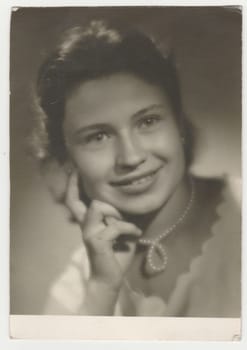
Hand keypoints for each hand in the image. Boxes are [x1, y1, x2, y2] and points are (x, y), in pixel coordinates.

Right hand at [64, 171, 141, 289]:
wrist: (111, 278)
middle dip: (103, 199)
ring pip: (98, 207)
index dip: (73, 185)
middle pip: (84, 200)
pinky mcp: (96, 242)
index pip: (75, 201)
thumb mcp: (121, 230)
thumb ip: (121, 215)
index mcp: (89, 222)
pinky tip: (136, 235)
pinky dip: (129, 229)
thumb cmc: (117, 254)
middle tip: (115, 206)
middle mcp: (86, 225)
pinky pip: (114, 226)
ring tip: (127, 224)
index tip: (74, 170)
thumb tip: (134, 198)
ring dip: (117, 213)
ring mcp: (89, 233)